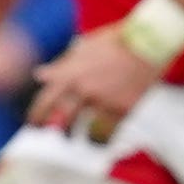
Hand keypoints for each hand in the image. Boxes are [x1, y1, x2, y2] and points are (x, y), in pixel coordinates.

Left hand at [28, 26, 162, 145]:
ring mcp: (102, 101)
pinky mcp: (121, 110)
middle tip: (57, 133)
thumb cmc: (116, 41)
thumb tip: (40, 74)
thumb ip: (62, 65)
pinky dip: (101, 140)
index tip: (34, 124)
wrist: (149, 42)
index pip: (45, 100)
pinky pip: (106, 134)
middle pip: (61, 120)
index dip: (36, 115)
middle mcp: (82, 89)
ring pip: (82, 131)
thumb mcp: (84, 48)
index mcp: (70, 73)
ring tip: (80, 137)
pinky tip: (100, 141)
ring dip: (79, 136)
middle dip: (56, 130)